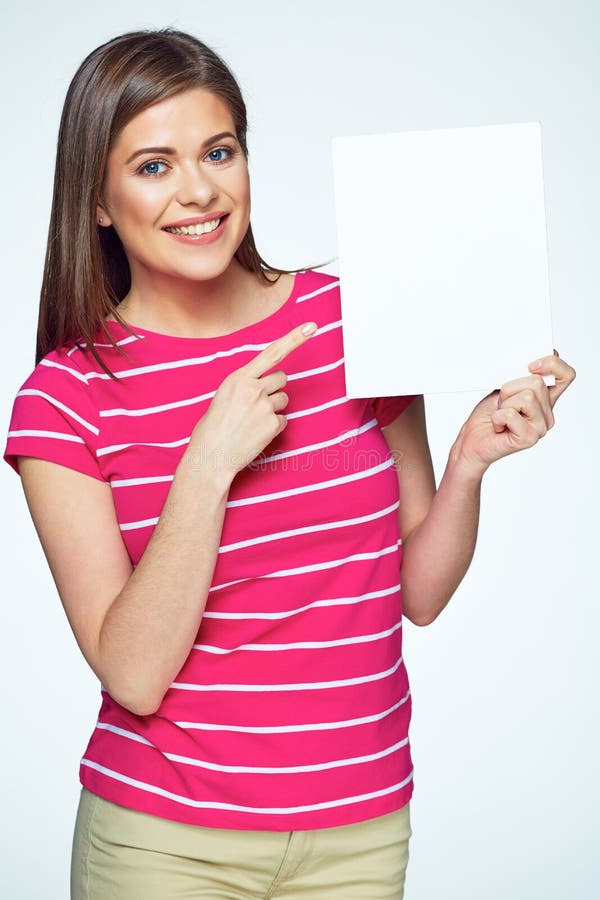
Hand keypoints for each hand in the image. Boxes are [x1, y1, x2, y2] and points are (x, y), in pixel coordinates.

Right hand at [189, 321, 317, 478]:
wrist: (211, 457)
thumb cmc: (212, 428)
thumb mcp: (223, 396)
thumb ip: (244, 385)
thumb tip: (264, 385)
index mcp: (238, 378)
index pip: (272, 353)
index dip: (294, 338)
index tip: (311, 327)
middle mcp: (253, 389)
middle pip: (282, 378)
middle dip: (274, 388)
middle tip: (256, 403)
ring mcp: (264, 407)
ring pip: (284, 399)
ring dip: (273, 408)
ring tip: (252, 421)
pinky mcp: (272, 424)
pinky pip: (283, 420)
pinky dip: (273, 426)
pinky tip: (256, 433)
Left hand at [452, 350, 576, 477]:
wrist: (473, 441)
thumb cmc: (488, 415)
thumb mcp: (505, 388)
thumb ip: (521, 377)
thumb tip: (530, 362)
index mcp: (545, 398)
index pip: (566, 375)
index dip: (553, 364)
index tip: (531, 365)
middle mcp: (547, 413)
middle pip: (537, 382)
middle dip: (510, 388)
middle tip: (502, 403)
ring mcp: (541, 427)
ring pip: (526, 397)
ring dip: (504, 403)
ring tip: (500, 415)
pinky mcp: (529, 438)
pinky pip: (511, 414)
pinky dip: (497, 417)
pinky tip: (498, 426)